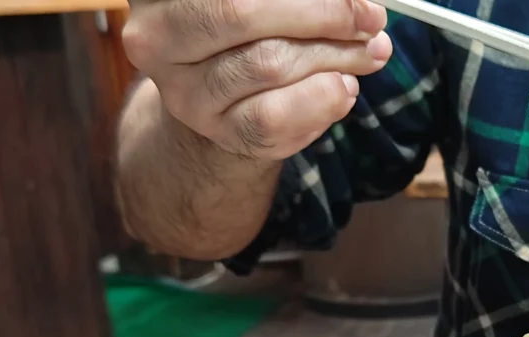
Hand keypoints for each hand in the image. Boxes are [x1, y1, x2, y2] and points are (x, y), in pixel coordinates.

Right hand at [122, 0, 391, 159]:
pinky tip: (343, 86)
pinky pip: (277, 116)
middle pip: (245, 14)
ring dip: (334, 56)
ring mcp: (185, 91)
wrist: (228, 97)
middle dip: (323, 16)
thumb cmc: (250, 33)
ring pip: (270, 63)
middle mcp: (157, 36)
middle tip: (371, 19)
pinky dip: (323, 98)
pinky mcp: (219, 132)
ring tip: (369, 52)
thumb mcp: (265, 6)